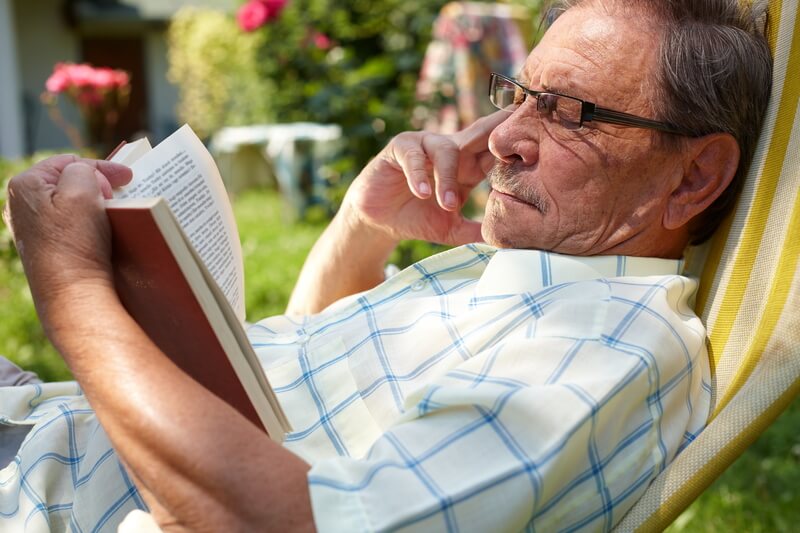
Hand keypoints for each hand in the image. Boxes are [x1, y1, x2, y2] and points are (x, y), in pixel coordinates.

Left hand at [3, 155, 131, 319]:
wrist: (73, 292)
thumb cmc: (75, 242)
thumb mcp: (83, 190)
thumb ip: (83, 170)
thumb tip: (87, 178)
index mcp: (26, 185)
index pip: (70, 162)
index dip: (102, 167)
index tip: (128, 176)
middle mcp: (22, 206)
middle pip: (69, 182)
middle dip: (97, 185)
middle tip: (120, 194)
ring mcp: (33, 229)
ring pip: (72, 204)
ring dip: (95, 205)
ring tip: (113, 212)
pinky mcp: (47, 248)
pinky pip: (71, 225)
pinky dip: (89, 222)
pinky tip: (103, 230)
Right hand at [341, 112, 506, 245]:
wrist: (378, 221)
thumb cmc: (417, 219)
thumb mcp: (451, 230)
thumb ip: (476, 232)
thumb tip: (509, 243)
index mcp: (468, 166)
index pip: (495, 150)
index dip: (513, 145)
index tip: (539, 143)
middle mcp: (450, 149)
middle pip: (479, 132)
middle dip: (497, 126)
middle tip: (515, 123)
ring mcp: (425, 145)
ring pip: (445, 150)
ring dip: (447, 178)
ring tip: (447, 205)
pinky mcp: (400, 148)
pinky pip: (413, 155)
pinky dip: (419, 174)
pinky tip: (422, 194)